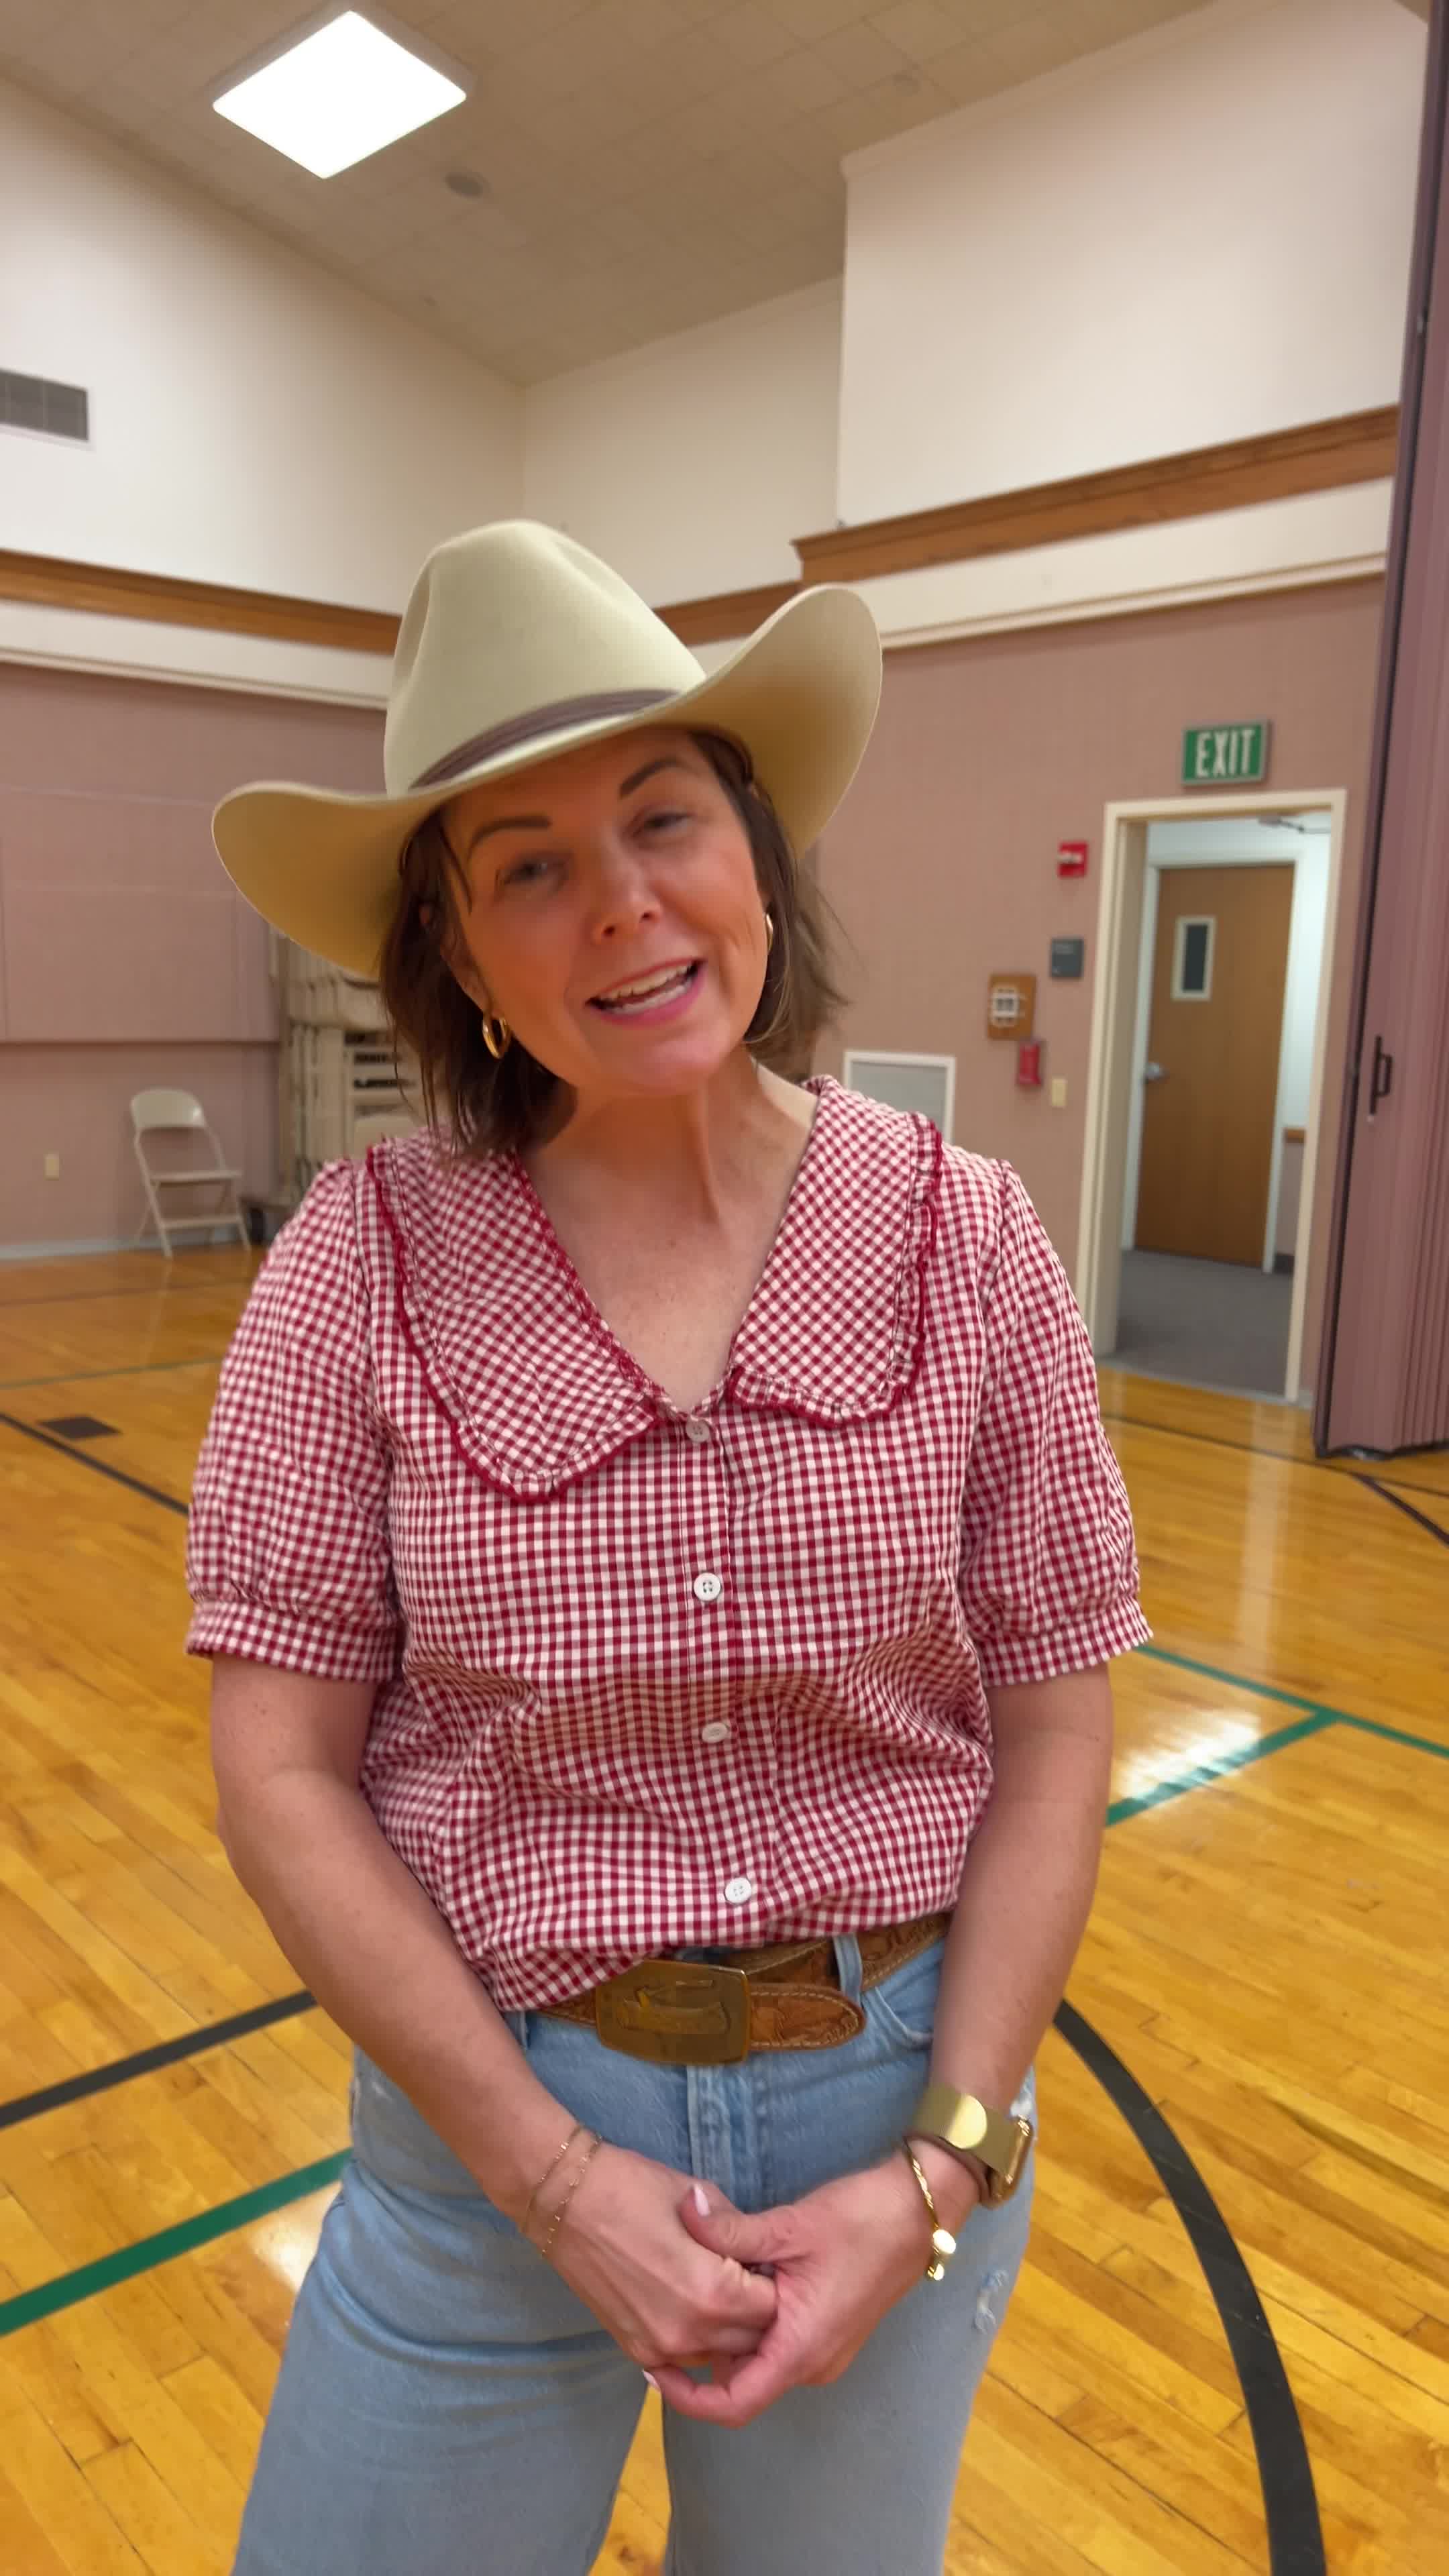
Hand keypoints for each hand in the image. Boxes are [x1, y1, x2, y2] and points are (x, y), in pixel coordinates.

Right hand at [541, 2143, 777, 2371]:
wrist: (567, 2201)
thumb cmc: (634, 2188)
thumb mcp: (699, 2197)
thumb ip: (736, 2234)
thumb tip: (756, 2255)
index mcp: (714, 2291)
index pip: (770, 2306)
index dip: (770, 2282)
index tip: (762, 2263)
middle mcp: (691, 2331)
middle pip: (748, 2340)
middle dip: (754, 2312)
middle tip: (743, 2279)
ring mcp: (659, 2346)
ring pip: (716, 2355)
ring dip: (725, 2332)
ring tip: (715, 2292)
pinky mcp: (634, 2349)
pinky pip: (681, 2359)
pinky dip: (693, 2340)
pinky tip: (688, 2308)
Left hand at [649, 2150, 981, 2427]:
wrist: (919, 2211)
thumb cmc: (861, 2221)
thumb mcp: (791, 2225)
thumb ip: (731, 2231)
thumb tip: (685, 2210)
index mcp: (801, 2350)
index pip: (733, 2404)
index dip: (687, 2396)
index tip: (652, 2368)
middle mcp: (814, 2363)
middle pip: (743, 2385)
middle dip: (701, 2361)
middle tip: (661, 2319)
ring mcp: (825, 2351)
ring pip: (761, 2363)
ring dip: (728, 2339)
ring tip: (689, 2297)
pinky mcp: (830, 2332)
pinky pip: (780, 2346)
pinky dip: (751, 2327)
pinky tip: (731, 2286)